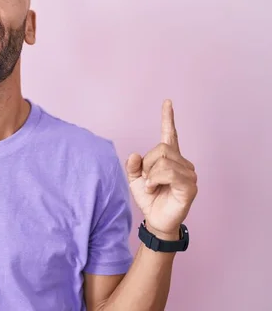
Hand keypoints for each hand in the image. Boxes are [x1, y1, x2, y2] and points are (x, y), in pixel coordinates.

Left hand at [125, 99, 197, 238]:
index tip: (167, 102)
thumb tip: (134, 154)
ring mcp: (189, 174)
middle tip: (145, 179)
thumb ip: (132, 166)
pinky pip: (169, 172)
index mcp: (169, 158)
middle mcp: (182, 163)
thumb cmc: (149, 199)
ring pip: (163, 160)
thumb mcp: (134, 180)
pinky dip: (155, 179)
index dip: (168, 118)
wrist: (155, 220)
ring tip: (151, 186)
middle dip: (147, 163)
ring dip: (150, 174)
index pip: (170, 134)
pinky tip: (154, 188)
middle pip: (161, 148)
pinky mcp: (189, 186)